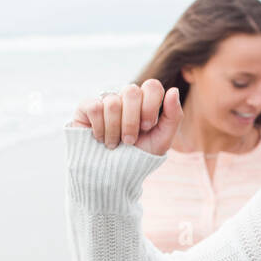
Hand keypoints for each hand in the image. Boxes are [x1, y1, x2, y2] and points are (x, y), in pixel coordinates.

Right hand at [68, 80, 182, 153]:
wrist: (112, 174)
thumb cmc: (138, 156)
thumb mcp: (162, 140)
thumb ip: (173, 116)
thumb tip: (173, 90)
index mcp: (145, 102)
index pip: (152, 86)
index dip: (150, 106)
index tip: (147, 127)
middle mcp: (126, 98)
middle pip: (131, 91)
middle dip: (132, 121)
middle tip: (130, 140)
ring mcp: (106, 100)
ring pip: (113, 103)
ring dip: (114, 131)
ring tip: (114, 144)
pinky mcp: (87, 107)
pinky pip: (95, 108)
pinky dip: (100, 129)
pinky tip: (100, 138)